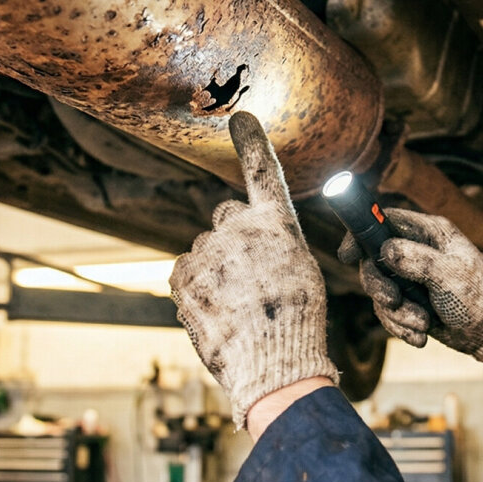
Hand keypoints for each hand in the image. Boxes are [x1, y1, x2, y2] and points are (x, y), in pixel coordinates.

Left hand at [169, 112, 337, 428]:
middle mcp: (238, 227)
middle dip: (232, 240)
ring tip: (238, 307)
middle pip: (226, 217)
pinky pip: (187, 271)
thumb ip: (271, 245)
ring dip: (216, 271)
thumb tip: (241, 244)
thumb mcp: (301, 271)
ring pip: (206, 250)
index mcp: (276, 224)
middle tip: (250, 282)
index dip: (252, 143)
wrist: (272, 364)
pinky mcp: (181, 274)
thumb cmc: (296, 323)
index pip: (264, 172)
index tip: (241, 117)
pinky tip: (217, 312)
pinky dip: (197, 289)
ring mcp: (206, 250)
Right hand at [337, 208, 482, 363]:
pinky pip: (388, 312)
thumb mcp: (452, 276)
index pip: (385, 220)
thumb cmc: (480, 299)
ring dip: (397, 313)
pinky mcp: (409, 300)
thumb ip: (418, 260)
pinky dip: (401, 326)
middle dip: (380, 286)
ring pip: (379, 290)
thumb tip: (385, 250)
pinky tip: (421, 336)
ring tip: (422, 323)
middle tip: (393, 300)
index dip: (361, 233)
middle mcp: (417, 250)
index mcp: (430, 232)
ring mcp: (411, 277)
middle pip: (373, 260)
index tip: (348, 254)